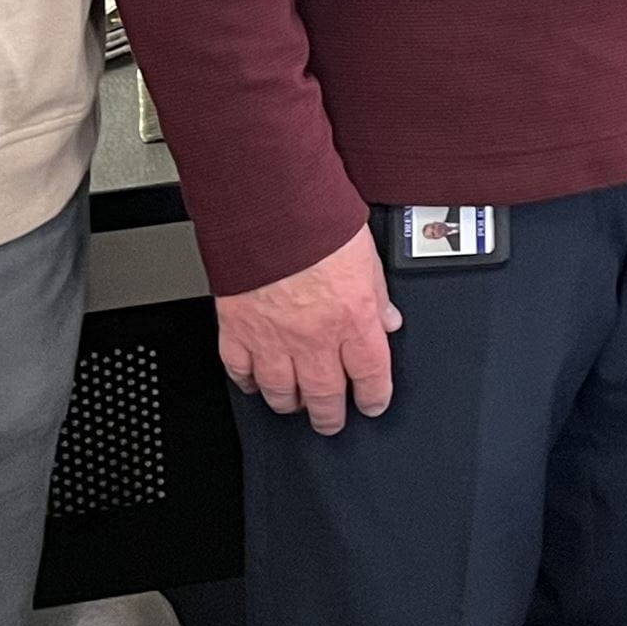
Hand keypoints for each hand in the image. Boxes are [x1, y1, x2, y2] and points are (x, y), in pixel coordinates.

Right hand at [215, 226, 400, 435]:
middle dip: (330, 416)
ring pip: (282, 393)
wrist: (269, 204)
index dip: (374, 397)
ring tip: (296, 404)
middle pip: (325, 397)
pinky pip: (240, 371)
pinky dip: (248, 382)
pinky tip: (254, 382)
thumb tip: (388, 319)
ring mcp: (273, 337)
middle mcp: (314, 336)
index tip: (372, 404)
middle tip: (331, 421)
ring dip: (291, 404)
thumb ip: (378, 294)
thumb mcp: (367, 255)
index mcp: (353, 318)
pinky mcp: (237, 329)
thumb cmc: (317, 220)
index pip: (370, 376)